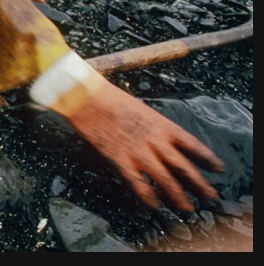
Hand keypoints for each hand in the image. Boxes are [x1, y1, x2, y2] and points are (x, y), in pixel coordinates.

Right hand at [53, 75, 223, 210]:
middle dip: (199, 184)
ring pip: (166, 179)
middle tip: (209, 196)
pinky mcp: (120, 160)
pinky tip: (153, 205)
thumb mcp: (141, 109)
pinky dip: (148, 196)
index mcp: (162, 125)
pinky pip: (138, 183)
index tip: (218, 168)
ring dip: (178, 196)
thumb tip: (162, 142)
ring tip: (186, 208)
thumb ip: (154, 127)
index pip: (192, 145)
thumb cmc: (111, 98)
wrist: (86, 97)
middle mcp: (155, 141)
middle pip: (184, 167)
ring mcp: (138, 152)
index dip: (207, 158)